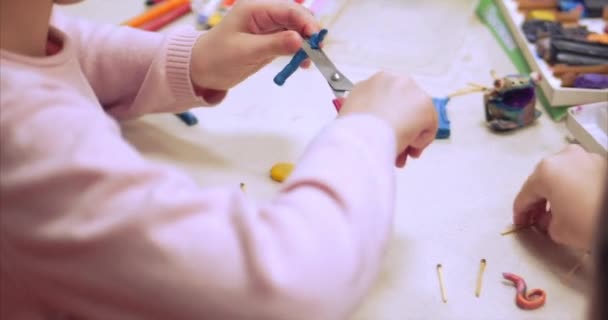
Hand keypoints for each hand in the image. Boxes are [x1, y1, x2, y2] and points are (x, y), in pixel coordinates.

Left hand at [190, 0, 319, 91]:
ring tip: (310, 61)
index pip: (289, 10)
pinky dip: (299, 51)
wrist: (201, 70)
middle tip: (318, 52)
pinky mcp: (269, 41)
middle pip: (296, 17)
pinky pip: (290, 42)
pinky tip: (303, 63)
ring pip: (296, 30)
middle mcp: (264, 14)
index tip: (316, 39)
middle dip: (310, 32)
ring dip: (306, 43)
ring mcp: (268, 28)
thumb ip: (274, 45)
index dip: (306, 22)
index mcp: (255, 9)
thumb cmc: (217, 58)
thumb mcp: (246, 52)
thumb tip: (300, 40)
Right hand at [339, 72, 437, 167]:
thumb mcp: (348, 120)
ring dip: (410, 137)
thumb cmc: (351, 133)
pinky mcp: (425, 105)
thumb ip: (362, 118)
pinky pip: (428, 127)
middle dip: (401, 129)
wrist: (360, 136)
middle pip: (404, 108)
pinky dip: (419, 142)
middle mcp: (392, 80)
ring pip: (417, 117)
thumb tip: (369, 128)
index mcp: (371, 83)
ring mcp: (411, 90)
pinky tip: (404, 147)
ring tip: (398, 155)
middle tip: (394, 148)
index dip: (386, 122)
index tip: (383, 135)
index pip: (386, 101)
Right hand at [513, 144, 606, 249]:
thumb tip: (548, 220)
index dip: (520, 213)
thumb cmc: (590, 221)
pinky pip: (579, 175)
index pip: (524, 195)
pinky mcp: (603, 164)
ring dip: (557, 192)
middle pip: (542, 181)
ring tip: (559, 211)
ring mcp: (585, 157)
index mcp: (545, 171)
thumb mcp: (558, 231)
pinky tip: (577, 204)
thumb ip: (545, 224)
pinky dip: (574, 188)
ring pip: (562, 175)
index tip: (521, 224)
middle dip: (539, 200)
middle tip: (537, 219)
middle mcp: (563, 157)